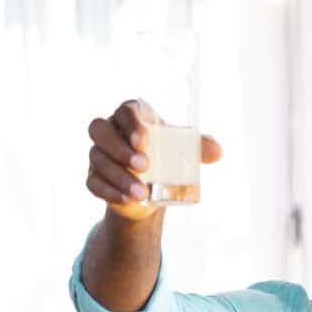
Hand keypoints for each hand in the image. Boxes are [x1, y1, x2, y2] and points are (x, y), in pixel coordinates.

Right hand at [86, 100, 222, 219]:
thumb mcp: (185, 152)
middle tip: (144, 165)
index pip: (125, 111)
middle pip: (100, 130)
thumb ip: (200, 148)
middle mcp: (109, 131)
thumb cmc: (168, 159)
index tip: (144, 141)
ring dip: (119, 177)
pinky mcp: (94, 177)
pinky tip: (128, 200)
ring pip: (98, 159)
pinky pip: (93, 183)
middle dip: (120, 148)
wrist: (153, 192)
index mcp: (131, 117)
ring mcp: (98, 154)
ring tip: (142, 193)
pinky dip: (110, 192)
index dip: (131, 124)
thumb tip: (218, 151)